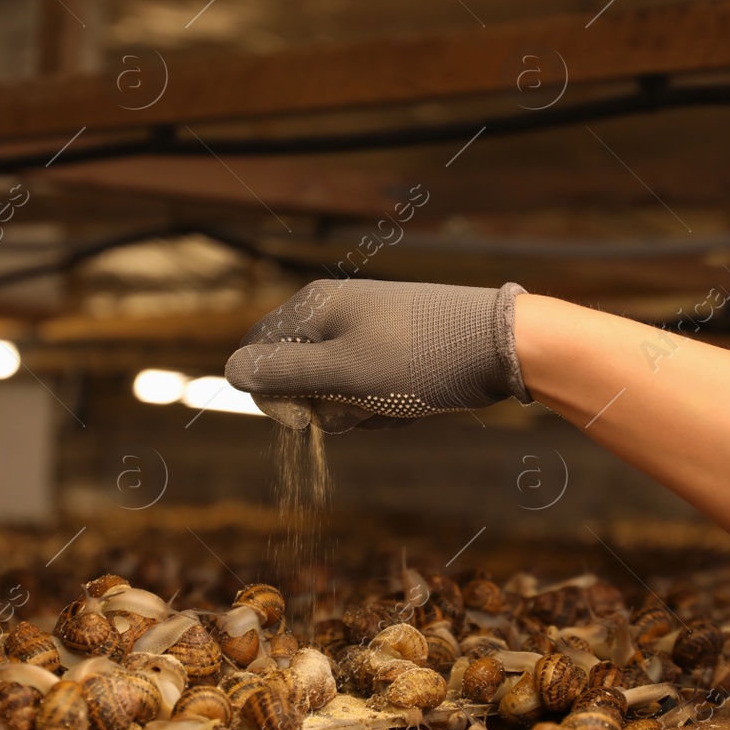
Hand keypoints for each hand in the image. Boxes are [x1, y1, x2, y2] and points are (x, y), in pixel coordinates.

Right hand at [224, 279, 529, 430]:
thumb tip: (228, 372)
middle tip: (362, 407)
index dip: (271, 395)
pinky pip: (369, 391)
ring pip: (336, 391)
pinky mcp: (395, 352)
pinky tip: (415, 404)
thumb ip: (283, 374)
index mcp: (315, 308)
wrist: (501, 346)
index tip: (303, 422)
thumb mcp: (344, 373)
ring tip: (396, 403)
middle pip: (298, 377)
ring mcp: (367, 333)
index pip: (258, 352)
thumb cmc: (420, 358)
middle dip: (325, 407)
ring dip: (359, 411)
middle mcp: (336, 314)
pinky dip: (386, 407)